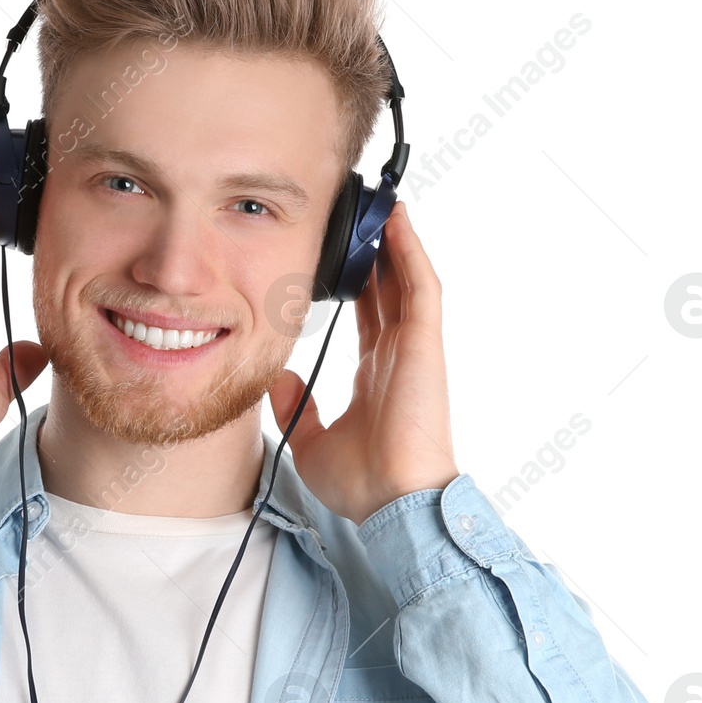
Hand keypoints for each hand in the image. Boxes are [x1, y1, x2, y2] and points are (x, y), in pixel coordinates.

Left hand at [266, 203, 457, 526]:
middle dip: (374, 250)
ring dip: (394, 240)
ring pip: (405, 277)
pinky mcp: (424, 343)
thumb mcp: (309, 442)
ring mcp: (414, 346)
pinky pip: (420, 285)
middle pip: (386, 288)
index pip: (366, 315)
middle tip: (356, 213)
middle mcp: (397, 354)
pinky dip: (409, 250)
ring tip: (378, 201)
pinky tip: (396, 219)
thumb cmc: (361, 483)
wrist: (390, 501)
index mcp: (375, 374)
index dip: (356, 283)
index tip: (338, 256)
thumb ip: (295, 408)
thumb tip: (277, 378)